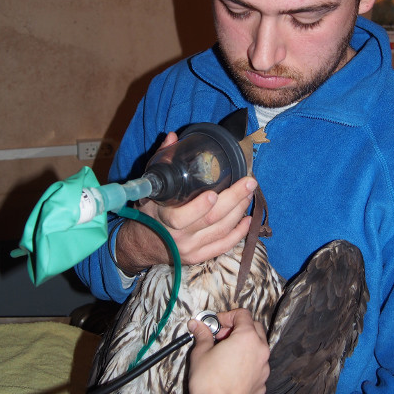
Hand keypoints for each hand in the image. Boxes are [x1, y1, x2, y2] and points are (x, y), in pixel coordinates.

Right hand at [116, 132, 256, 269]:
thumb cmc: (150, 209)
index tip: (214, 193)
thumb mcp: (152, 185)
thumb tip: (174, 137)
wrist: (144, 243)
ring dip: (239, 211)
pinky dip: (239, 233)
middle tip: (249, 182)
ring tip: (249, 193)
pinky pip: (223, 246)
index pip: (181, 218)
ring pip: (221, 231)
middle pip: (211, 221)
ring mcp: (190, 249)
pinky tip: (247, 218)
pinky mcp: (199, 256)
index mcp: (163, 218)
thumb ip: (162, 160)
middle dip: (233, 200)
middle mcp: (177, 236)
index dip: (199, 207)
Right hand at [127, 310, 269, 393]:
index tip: (215, 324)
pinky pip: (257, 367)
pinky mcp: (262, 384)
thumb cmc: (207, 381)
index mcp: (248, 337)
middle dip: (237, 329)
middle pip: (254, 328)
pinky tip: (231, 372)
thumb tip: (197, 325)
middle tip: (220, 337)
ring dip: (244, 346)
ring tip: (225, 355)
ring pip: (258, 348)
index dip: (227, 316)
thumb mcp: (201, 352)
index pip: (243, 314)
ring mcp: (264, 369)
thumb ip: (203, 335)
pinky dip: (247, 364)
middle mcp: (261, 351)